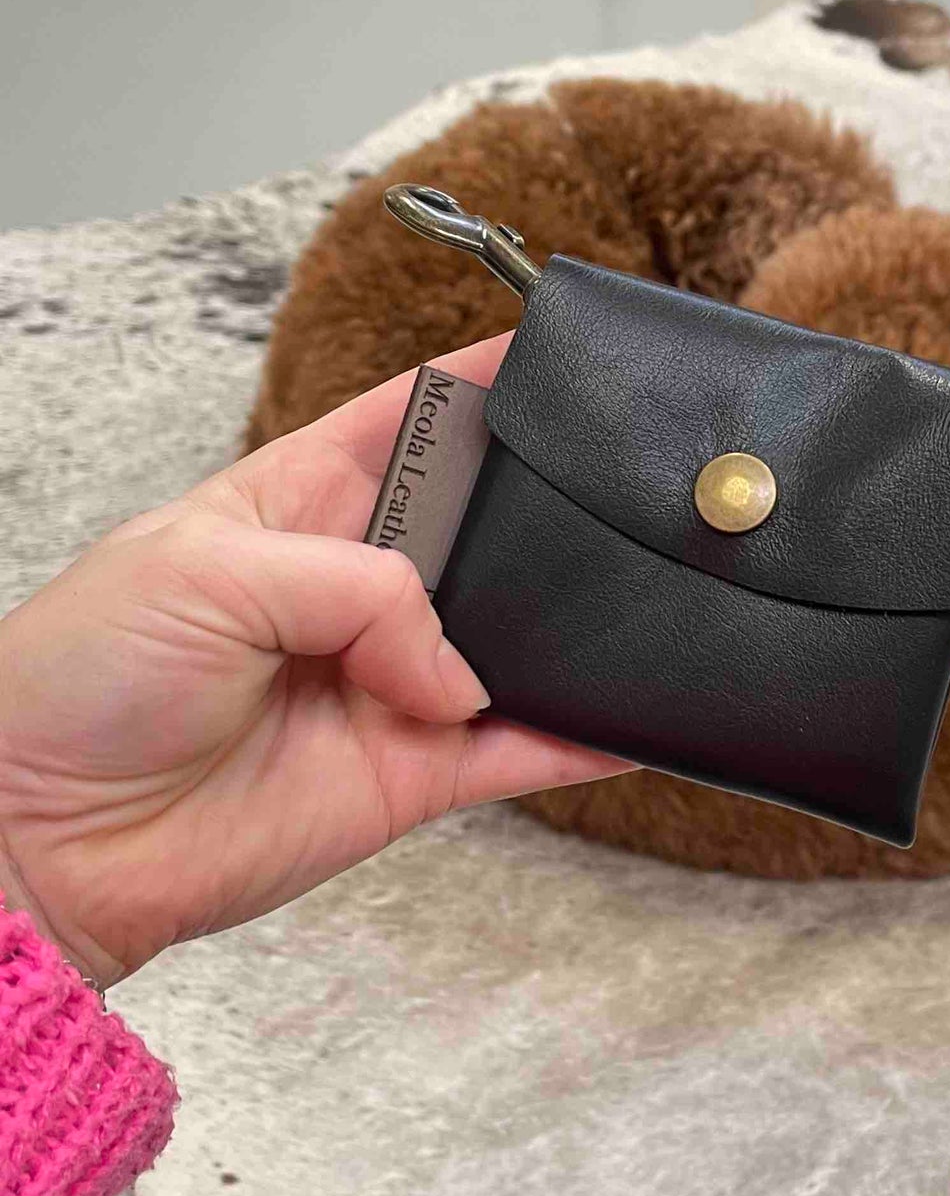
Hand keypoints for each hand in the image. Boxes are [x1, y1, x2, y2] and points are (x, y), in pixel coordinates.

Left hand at [0, 337, 629, 985]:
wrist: (47, 839)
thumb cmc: (85, 681)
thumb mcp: (207, 573)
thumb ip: (360, 589)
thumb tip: (458, 674)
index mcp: (295, 501)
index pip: (409, 419)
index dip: (482, 384)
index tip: (564, 355)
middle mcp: (353, 588)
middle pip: (483, 527)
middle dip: (546, 509)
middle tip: (625, 491)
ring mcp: (389, 683)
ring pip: (516, 639)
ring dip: (576, 623)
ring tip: (644, 592)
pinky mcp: (410, 777)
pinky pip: (522, 753)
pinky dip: (585, 738)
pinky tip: (641, 715)